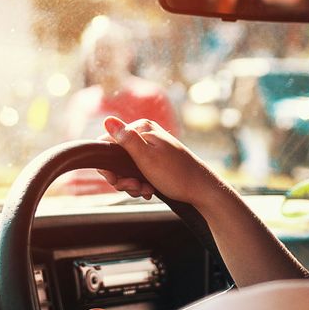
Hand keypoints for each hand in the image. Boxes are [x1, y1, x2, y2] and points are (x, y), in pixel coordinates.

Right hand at [97, 116, 227, 209]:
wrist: (202, 188)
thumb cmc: (176, 174)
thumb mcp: (146, 157)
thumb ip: (126, 139)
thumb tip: (107, 119)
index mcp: (141, 128)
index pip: (108, 143)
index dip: (108, 166)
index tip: (116, 181)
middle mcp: (145, 133)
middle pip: (117, 157)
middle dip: (122, 178)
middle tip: (136, 188)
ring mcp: (151, 146)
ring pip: (126, 167)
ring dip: (132, 183)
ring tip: (145, 190)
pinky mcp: (155, 158)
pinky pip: (137, 171)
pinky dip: (140, 183)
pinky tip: (149, 189)